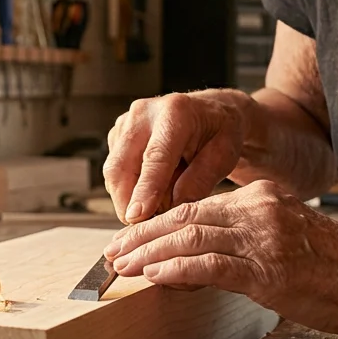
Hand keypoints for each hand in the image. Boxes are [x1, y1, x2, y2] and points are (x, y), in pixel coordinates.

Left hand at [102, 181, 337, 334]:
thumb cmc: (334, 271)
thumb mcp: (282, 244)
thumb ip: (240, 245)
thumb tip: (191, 265)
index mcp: (259, 199)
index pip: (195, 205)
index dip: (156, 223)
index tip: (129, 240)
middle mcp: (257, 210)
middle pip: (184, 215)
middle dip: (142, 236)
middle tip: (111, 253)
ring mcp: (262, 237)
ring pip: (190, 236)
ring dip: (148, 253)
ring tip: (121, 266)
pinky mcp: (267, 268)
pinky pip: (210, 264)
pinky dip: (176, 269)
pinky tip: (152, 276)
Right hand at [103, 89, 255, 224]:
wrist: (211, 112)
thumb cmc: (220, 132)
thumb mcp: (224, 156)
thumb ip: (199, 181)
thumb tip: (171, 210)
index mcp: (175, 113)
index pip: (154, 158)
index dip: (144, 190)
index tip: (136, 217)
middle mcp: (144, 113)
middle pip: (121, 166)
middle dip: (128, 202)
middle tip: (148, 226)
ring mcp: (126, 123)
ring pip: (114, 172)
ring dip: (130, 197)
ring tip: (161, 203)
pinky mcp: (117, 135)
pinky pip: (114, 172)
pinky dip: (130, 189)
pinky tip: (154, 190)